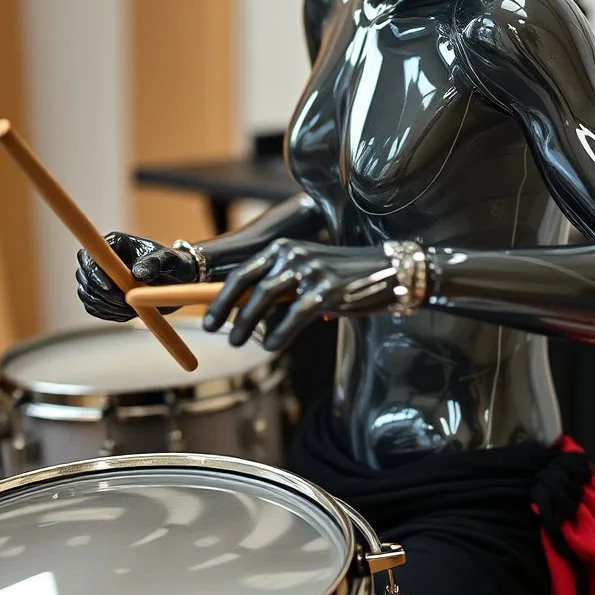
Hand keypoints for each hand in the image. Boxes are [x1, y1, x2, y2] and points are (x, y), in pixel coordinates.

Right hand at [76, 231, 197, 321]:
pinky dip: (108, 314)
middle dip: (101, 294)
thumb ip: (155, 262)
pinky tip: (127, 313)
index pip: (89, 256)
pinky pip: (95, 308)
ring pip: (88, 295)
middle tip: (125, 303)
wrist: (178, 280)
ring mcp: (101, 278)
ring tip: (131, 308)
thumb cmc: (174, 264)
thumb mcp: (170, 260)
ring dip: (106, 306)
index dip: (93, 272)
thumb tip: (138, 272)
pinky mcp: (104, 296)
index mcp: (113, 244)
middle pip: (84, 278)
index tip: (109, 287)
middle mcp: (102, 261)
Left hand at [203, 239, 396, 351]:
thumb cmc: (344, 279)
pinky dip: (278, 334)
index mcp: (284, 249)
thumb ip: (281, 290)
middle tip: (213, 331)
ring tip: (237, 341)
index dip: (221, 296)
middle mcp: (293, 255)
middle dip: (225, 310)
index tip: (207, 317)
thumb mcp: (308, 275)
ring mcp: (309, 272)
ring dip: (246, 324)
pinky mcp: (326, 291)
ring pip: (265, 299)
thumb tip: (250, 318)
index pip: (243, 273)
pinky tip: (271, 346)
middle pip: (247, 284)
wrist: (387, 272)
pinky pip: (293, 316)